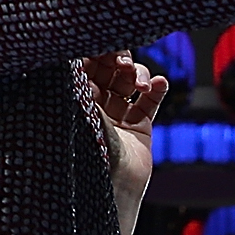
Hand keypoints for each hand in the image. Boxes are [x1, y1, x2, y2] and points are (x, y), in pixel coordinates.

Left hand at [83, 51, 170, 234]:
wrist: (110, 189)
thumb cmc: (86, 151)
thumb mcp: (79, 112)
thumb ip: (79, 83)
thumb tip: (74, 53)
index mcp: (75, 98)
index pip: (87, 64)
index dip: (98, 51)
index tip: (106, 45)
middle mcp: (95, 104)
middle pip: (111, 69)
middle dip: (120, 60)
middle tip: (123, 62)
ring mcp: (118, 115)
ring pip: (131, 81)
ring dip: (139, 74)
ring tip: (140, 83)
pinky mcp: (139, 127)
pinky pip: (149, 102)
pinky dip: (157, 89)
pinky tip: (160, 83)